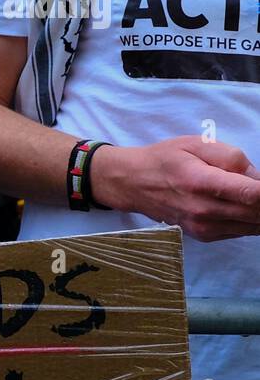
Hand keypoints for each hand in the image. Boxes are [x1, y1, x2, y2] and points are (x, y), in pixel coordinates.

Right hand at [91, 137, 259, 241]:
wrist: (133, 184)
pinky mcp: (204, 236)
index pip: (252, 194)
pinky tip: (240, 204)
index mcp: (201, 182)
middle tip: (258, 189)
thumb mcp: (196, 144)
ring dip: (259, 211)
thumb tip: (258, 178)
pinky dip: (250, 219)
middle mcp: (203, 210)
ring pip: (254, 226)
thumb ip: (231, 157)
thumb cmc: (165, 159)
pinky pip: (242, 231)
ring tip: (247, 195)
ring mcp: (203, 227)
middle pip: (258, 213)